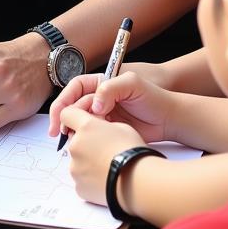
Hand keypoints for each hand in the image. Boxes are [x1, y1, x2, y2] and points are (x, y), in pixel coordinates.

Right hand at [49, 71, 172, 143]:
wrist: (168, 119)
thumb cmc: (152, 96)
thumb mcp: (132, 84)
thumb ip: (111, 88)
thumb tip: (94, 105)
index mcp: (101, 83)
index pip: (75, 88)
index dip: (64, 100)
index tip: (59, 115)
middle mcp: (99, 98)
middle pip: (73, 106)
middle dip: (65, 118)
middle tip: (62, 131)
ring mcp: (103, 115)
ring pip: (80, 122)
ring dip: (74, 130)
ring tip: (74, 138)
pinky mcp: (108, 131)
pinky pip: (91, 135)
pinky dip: (86, 140)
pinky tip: (87, 146)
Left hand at [59, 106, 145, 205]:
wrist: (138, 182)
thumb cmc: (133, 152)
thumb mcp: (122, 127)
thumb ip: (103, 126)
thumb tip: (99, 130)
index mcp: (85, 128)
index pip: (67, 114)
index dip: (74, 116)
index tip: (81, 122)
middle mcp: (75, 146)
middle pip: (74, 139)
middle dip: (85, 142)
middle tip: (103, 148)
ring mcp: (75, 168)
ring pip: (78, 160)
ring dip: (88, 161)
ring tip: (108, 166)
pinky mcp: (79, 186)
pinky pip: (82, 179)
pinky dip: (90, 178)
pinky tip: (106, 178)